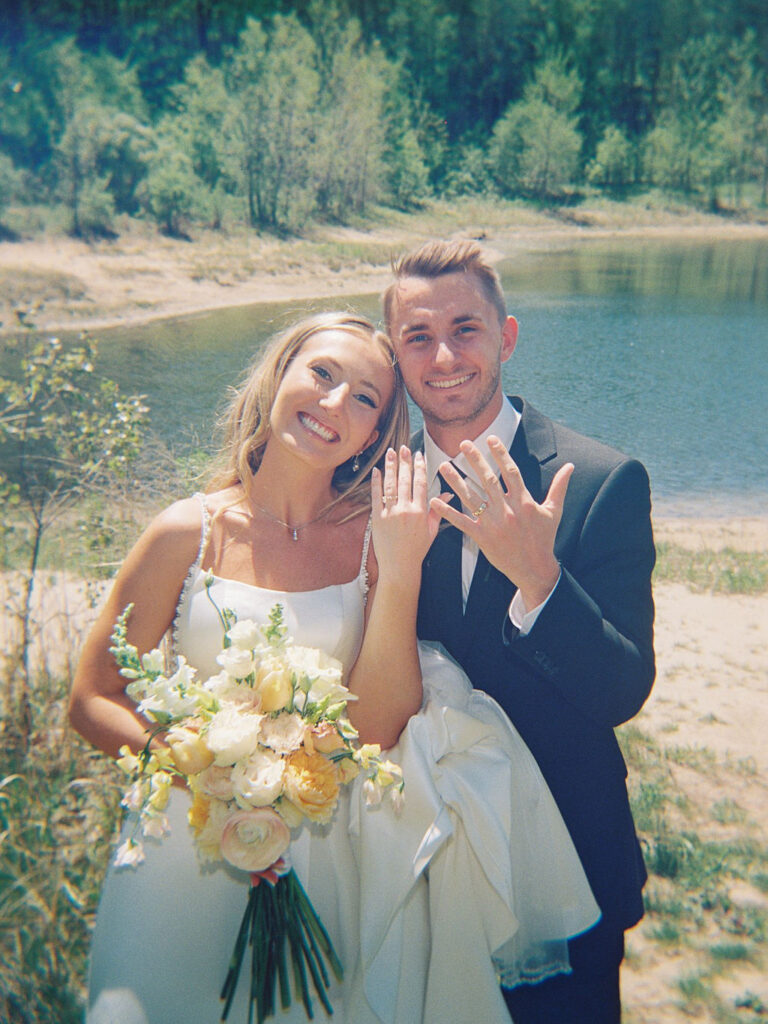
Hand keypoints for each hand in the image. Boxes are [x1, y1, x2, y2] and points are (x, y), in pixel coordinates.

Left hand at [371, 447, 441, 585]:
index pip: (420, 483)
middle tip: (404, 448)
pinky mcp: (377, 518)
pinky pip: (376, 497)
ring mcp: (390, 513)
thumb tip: (448, 494)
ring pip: (391, 485)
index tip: (419, 455)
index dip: (419, 467)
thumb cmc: (417, 550)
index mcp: (420, 512)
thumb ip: (438, 510)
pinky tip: (376, 471)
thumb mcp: (431, 530)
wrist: (399, 566)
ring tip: (390, 452)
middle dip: (405, 462)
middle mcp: (405, 510)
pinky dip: (376, 483)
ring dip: (390, 467)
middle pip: (405, 480)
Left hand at [430, 435, 572, 609]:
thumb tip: (570, 466)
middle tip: (463, 443)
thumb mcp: (554, 511)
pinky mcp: (482, 537)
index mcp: (524, 502)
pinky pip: (462, 522)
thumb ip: (559, 487)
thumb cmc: (544, 539)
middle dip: (475, 460)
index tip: (490, 439)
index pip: (511, 472)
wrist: (534, 569)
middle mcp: (507, 510)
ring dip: (455, 481)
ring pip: (471, 498)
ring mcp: (493, 524)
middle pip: (488, 480)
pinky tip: (434, 500)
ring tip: (443, 465)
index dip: (500, 454)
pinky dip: (447, 512)